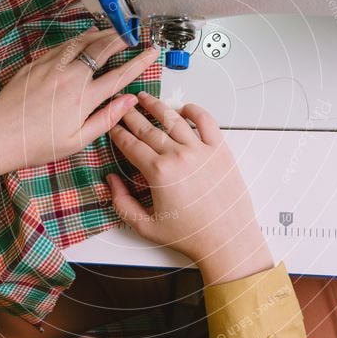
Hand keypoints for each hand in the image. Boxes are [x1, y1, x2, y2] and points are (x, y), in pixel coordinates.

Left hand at [0, 28, 158, 184]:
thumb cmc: (36, 145)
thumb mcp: (77, 141)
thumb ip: (106, 118)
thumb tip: (129, 101)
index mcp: (83, 99)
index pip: (120, 75)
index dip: (140, 61)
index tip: (152, 51)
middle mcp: (69, 77)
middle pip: (102, 48)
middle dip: (122, 37)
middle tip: (134, 31)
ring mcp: (51, 67)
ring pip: (82, 41)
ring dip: (101, 33)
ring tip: (114, 30)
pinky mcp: (36, 63)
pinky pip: (63, 45)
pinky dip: (79, 39)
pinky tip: (85, 39)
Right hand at [106, 93, 273, 284]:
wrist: (226, 239)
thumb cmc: (190, 235)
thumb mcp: (146, 226)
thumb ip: (122, 203)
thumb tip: (110, 180)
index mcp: (158, 173)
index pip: (130, 144)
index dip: (117, 132)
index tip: (111, 124)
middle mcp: (178, 156)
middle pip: (148, 128)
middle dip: (131, 114)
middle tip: (121, 104)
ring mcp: (200, 150)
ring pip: (173, 119)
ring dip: (156, 106)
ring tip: (145, 98)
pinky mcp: (220, 150)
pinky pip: (206, 121)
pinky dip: (193, 110)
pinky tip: (183, 109)